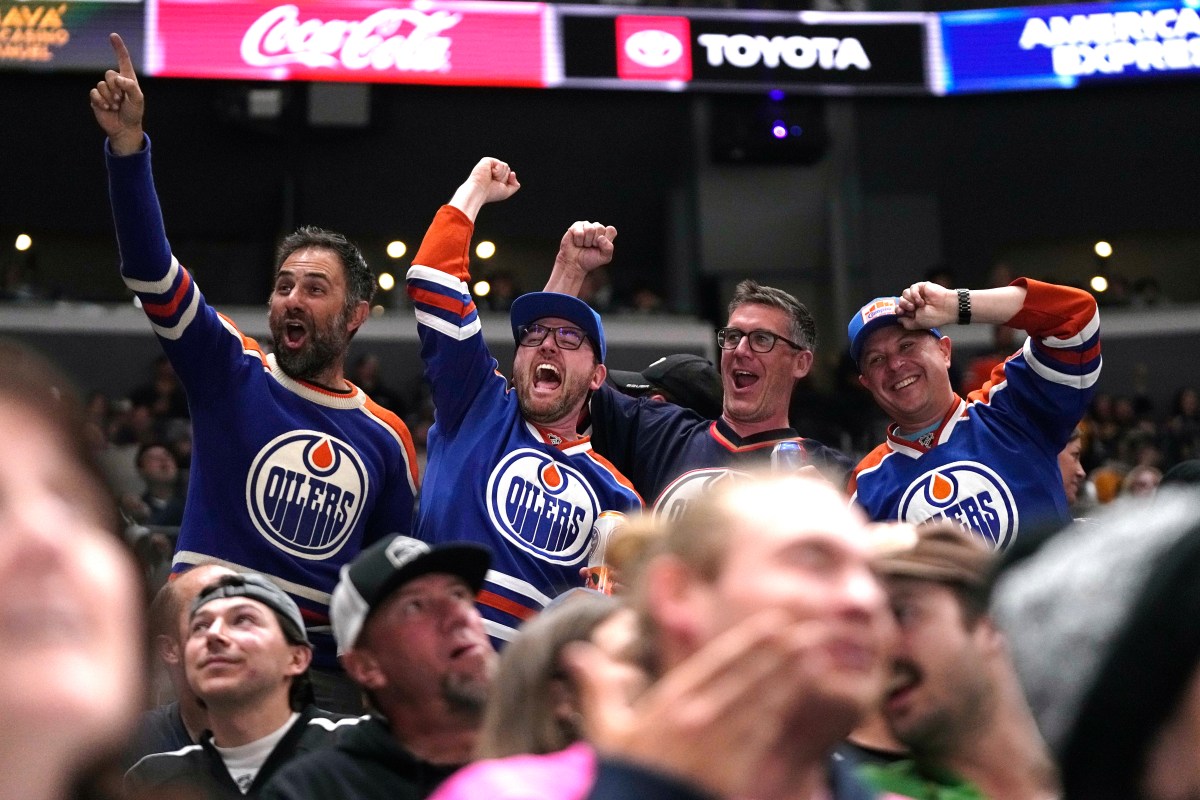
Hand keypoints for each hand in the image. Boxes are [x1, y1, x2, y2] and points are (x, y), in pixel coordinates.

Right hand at [89, 33, 144, 155]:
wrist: (124, 128)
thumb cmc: (134, 113)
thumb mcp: (138, 99)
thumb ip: (130, 86)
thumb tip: (118, 78)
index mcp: (127, 79)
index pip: (123, 60)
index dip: (118, 47)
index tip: (113, 35)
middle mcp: (115, 82)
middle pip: (109, 74)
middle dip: (116, 88)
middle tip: (121, 100)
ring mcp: (105, 89)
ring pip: (101, 85)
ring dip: (110, 97)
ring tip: (116, 106)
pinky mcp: (96, 98)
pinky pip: (94, 93)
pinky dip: (101, 101)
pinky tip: (106, 108)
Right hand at [448, 157, 519, 220]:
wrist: (480, 191)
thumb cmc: (490, 193)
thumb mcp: (506, 192)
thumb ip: (514, 185)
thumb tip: (513, 173)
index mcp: (497, 176)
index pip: (509, 174)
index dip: (508, 180)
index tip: (498, 185)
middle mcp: (493, 169)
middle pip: (508, 170)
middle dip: (504, 178)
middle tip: (493, 182)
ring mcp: (490, 164)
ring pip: (506, 166)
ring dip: (500, 175)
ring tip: (491, 178)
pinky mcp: (487, 160)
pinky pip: (501, 164)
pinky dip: (497, 171)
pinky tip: (489, 174)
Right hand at [555, 221, 616, 277]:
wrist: (575, 263)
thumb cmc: (590, 260)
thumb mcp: (604, 258)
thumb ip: (608, 248)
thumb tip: (601, 237)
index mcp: (606, 234)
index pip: (611, 230)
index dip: (606, 239)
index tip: (600, 247)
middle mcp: (597, 227)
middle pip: (600, 228)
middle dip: (594, 241)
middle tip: (591, 246)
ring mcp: (586, 225)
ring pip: (589, 229)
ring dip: (586, 241)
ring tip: (584, 245)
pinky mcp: (576, 226)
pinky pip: (579, 232)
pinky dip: (578, 241)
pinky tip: (577, 243)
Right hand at [564, 610, 829, 797]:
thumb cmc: (626, 776)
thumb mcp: (607, 731)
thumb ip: (598, 686)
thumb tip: (576, 651)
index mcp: (671, 704)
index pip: (718, 663)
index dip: (750, 641)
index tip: (775, 622)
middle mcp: (700, 720)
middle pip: (749, 677)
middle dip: (781, 651)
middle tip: (810, 628)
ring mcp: (722, 746)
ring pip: (765, 702)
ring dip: (793, 676)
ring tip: (818, 653)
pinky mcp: (736, 771)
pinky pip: (766, 735)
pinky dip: (786, 711)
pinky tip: (802, 696)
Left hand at [896, 281, 955, 328]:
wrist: (946, 308)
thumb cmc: (935, 317)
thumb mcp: (918, 324)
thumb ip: (906, 323)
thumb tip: (898, 319)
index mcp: (913, 311)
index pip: (899, 308)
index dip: (898, 310)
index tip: (902, 312)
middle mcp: (914, 302)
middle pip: (900, 301)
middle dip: (904, 306)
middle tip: (913, 309)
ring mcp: (918, 294)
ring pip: (904, 294)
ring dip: (909, 300)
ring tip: (918, 305)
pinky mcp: (922, 287)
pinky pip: (912, 288)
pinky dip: (914, 294)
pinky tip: (921, 300)